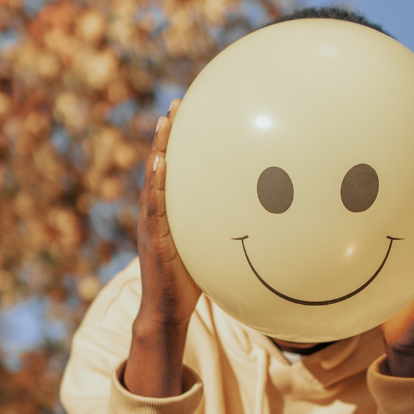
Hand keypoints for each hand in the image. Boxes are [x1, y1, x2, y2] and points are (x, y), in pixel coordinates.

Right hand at [125, 99, 201, 396]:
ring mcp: (153, 223)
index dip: (177, 143)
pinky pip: (155, 205)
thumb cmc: (191, 281)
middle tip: (176, 104)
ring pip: (154, 179)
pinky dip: (156, 182)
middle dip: (167, 134)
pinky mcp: (154, 237)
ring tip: (167, 122)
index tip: (186, 115)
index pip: (174, 170)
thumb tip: (260, 218)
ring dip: (159, 149)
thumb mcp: (211, 248)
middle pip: (161, 165)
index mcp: (170, 212)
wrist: (168, 310)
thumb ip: (224, 229)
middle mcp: (157, 212)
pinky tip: (161, 162)